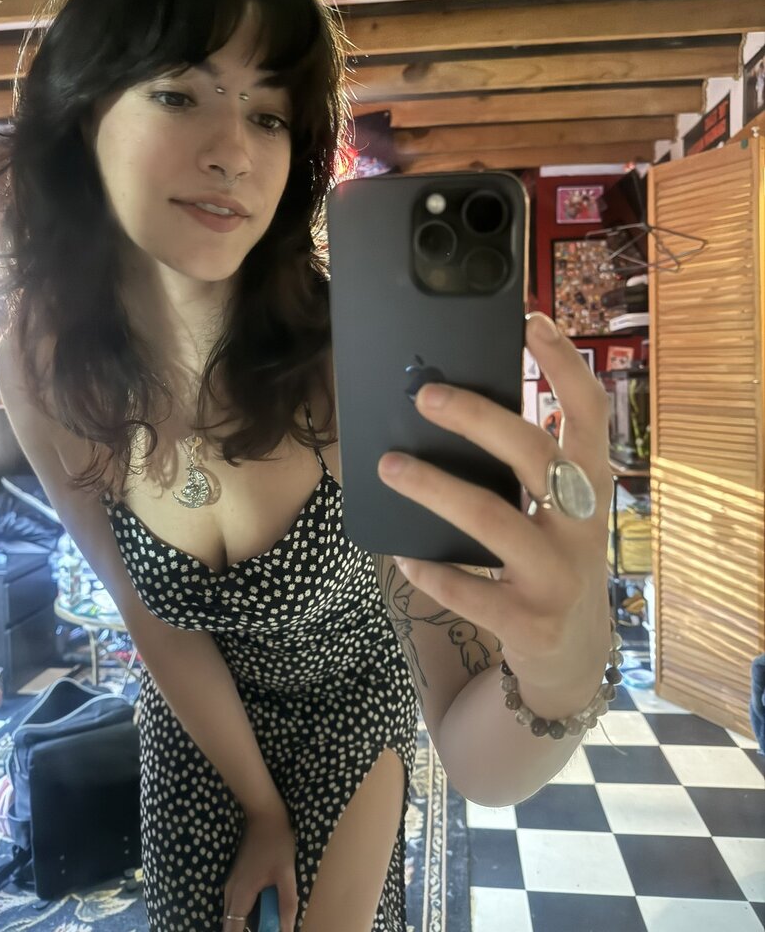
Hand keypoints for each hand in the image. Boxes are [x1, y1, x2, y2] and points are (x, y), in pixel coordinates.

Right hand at [222, 809, 297, 931]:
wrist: (264, 814)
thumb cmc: (277, 843)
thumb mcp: (287, 873)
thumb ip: (286, 904)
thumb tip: (287, 931)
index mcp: (241, 893)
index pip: (232, 929)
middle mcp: (230, 891)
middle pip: (231, 923)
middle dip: (245, 931)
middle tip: (267, 926)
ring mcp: (231, 882)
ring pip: (233, 913)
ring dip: (247, 921)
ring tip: (267, 919)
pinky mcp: (236, 876)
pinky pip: (237, 902)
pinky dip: (247, 910)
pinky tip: (264, 905)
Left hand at [377, 312, 613, 685]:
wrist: (574, 660)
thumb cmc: (551, 562)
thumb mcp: (555, 513)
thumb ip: (524, 470)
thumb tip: (453, 408)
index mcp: (592, 488)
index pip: (589, 414)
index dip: (565, 365)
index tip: (531, 321)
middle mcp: (585, 526)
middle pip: (535, 456)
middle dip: (479, 419)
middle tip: (426, 396)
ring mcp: (560, 576)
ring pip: (493, 520)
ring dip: (435, 489)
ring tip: (389, 466)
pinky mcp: (531, 622)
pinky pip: (471, 592)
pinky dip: (432, 570)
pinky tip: (401, 555)